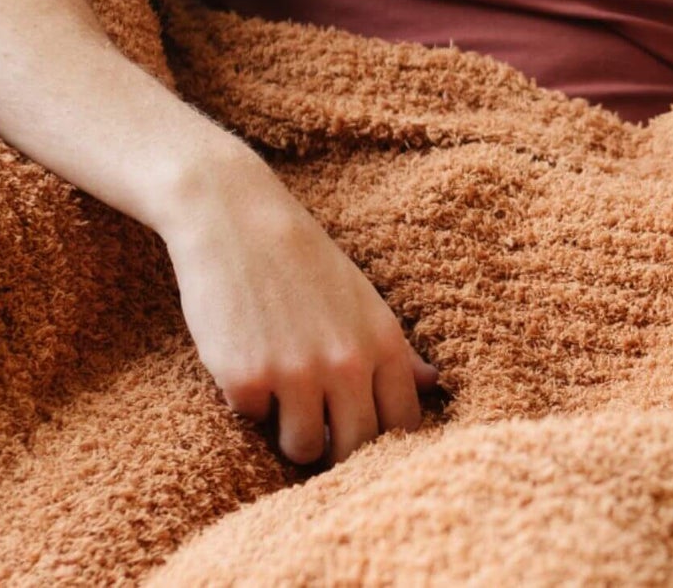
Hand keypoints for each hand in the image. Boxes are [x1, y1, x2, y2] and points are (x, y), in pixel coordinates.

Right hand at [157, 150, 437, 464]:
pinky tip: (246, 359)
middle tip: (317, 425)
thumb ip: (397, 351)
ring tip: (281, 394)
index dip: (383, 441)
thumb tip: (433, 384)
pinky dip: (248, 401)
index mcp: (383, 343)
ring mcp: (297, 373)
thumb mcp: (363, 300)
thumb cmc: (305, 262)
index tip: (360, 433)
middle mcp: (347, 363)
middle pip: (355, 448)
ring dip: (289, 432)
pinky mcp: (248, 379)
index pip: (402, 425)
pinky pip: (252, 420)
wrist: (238, 221)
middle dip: (336, 447)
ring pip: (303, 449)